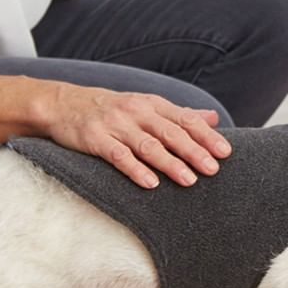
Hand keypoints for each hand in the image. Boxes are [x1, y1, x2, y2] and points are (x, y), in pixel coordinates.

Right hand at [35, 82, 231, 187]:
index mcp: (152, 103)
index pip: (185, 119)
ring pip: (148, 146)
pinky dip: (136, 170)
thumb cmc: (111, 108)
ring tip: (189, 180)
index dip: (206, 135)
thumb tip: (213, 118)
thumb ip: (178, 114)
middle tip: (213, 169)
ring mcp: (115, 125)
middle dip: (194, 151)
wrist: (63, 104)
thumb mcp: (145, 105)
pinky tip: (150, 183)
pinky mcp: (95, 139)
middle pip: (171, 133)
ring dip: (170, 163)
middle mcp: (136, 112)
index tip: (225, 152)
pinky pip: (119, 156)